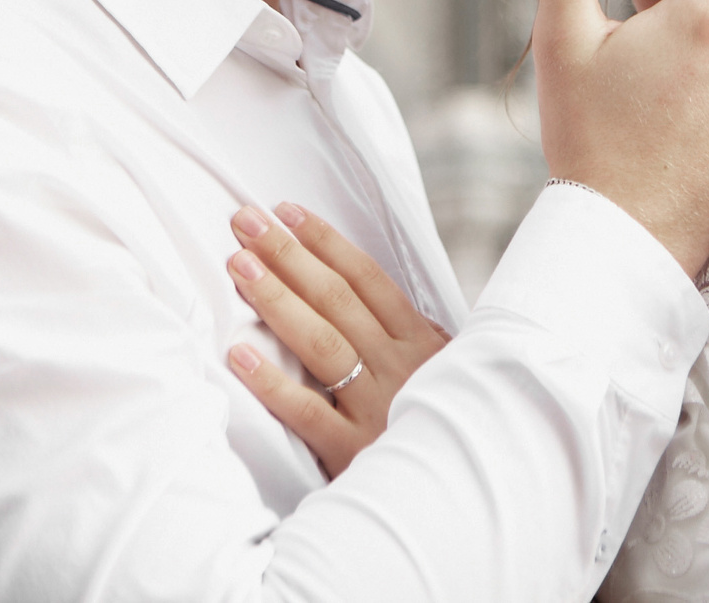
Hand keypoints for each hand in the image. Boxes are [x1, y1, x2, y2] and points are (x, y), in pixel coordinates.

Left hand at [221, 202, 450, 476]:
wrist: (469, 496)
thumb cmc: (450, 430)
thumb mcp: (450, 374)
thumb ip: (413, 340)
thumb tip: (373, 297)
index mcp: (422, 343)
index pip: (368, 279)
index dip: (325, 243)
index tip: (286, 212)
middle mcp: (400, 367)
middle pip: (337, 299)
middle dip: (289, 255)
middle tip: (245, 221)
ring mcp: (378, 408)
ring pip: (322, 343)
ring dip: (277, 299)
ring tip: (239, 266)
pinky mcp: (357, 454)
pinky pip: (308, 414)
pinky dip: (273, 385)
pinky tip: (239, 356)